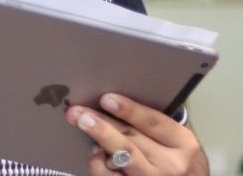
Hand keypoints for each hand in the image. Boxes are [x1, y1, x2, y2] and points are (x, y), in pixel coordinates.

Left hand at [66, 93, 206, 174]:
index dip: (129, 110)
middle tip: (78, 111)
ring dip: (98, 139)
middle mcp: (172, 164)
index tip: (106, 99)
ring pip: (120, 157)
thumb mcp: (173, 138)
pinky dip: (98, 163)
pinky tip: (94, 153)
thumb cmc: (172, 155)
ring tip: (81, 123)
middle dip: (102, 123)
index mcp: (183, 143)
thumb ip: (153, 122)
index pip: (153, 122)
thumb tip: (115, 97)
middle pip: (131, 138)